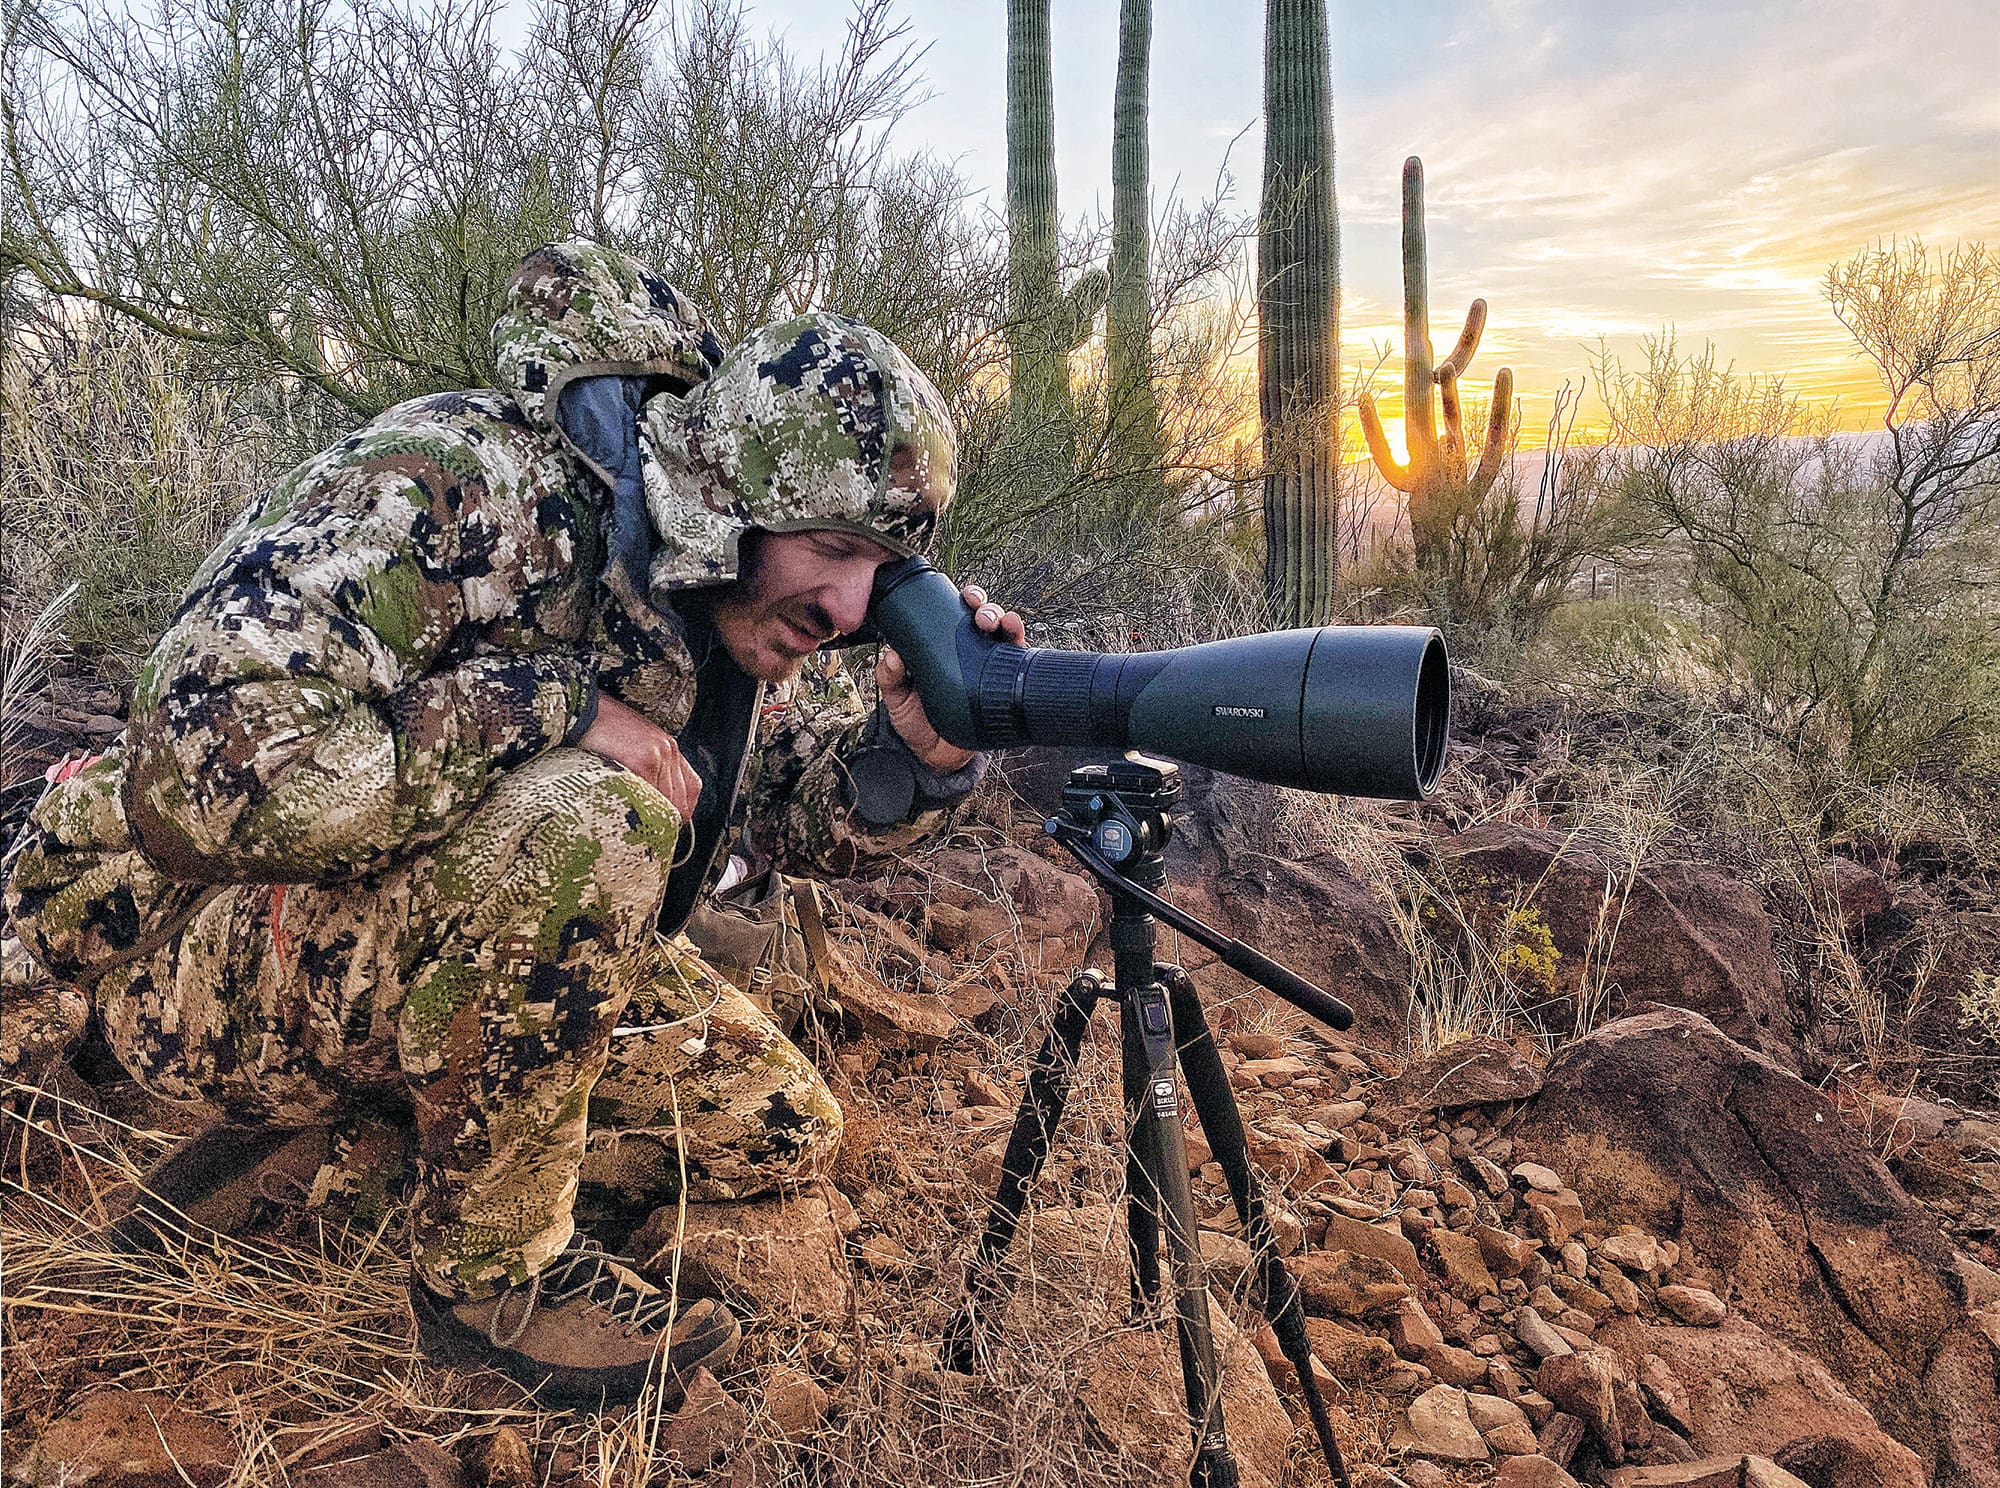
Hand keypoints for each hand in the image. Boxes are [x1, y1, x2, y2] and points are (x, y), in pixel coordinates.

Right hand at [577, 693, 702, 823]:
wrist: (582, 709)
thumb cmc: (601, 729)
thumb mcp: (633, 745)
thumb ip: (647, 769)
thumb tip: (648, 801)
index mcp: (668, 747)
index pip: (691, 789)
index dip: (679, 812)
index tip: (666, 825)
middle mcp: (668, 750)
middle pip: (681, 802)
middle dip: (666, 822)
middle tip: (647, 835)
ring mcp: (657, 756)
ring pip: (665, 804)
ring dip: (650, 819)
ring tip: (633, 829)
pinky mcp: (642, 761)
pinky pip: (648, 797)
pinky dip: (637, 809)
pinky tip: (624, 814)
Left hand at [877, 583, 1024, 772]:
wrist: (934, 757)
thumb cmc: (916, 721)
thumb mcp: (896, 697)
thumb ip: (890, 676)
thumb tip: (893, 655)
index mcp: (944, 646)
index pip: (956, 614)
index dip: (963, 599)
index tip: (962, 595)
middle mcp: (969, 652)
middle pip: (984, 619)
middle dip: (986, 607)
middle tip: (978, 612)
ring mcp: (989, 668)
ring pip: (1003, 634)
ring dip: (1005, 620)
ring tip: (996, 623)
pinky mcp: (1003, 686)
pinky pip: (1016, 662)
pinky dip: (1019, 645)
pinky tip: (1016, 637)